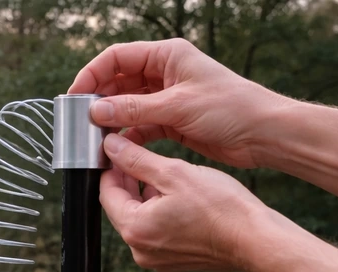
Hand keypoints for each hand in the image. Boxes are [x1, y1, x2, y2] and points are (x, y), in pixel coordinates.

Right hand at [69, 39, 290, 168]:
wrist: (262, 134)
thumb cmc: (229, 108)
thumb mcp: (176, 107)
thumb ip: (133, 110)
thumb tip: (95, 110)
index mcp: (167, 55)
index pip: (117, 57)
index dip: (92, 74)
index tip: (75, 95)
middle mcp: (165, 73)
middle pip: (119, 82)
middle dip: (100, 100)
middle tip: (82, 122)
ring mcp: (168, 98)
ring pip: (128, 106)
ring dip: (112, 121)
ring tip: (96, 138)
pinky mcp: (172, 122)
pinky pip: (141, 127)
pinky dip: (128, 136)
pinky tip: (116, 149)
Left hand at [100, 131, 269, 271]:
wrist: (254, 239)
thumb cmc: (220, 207)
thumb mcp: (174, 172)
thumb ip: (137, 159)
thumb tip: (112, 147)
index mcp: (134, 228)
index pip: (107, 193)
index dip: (112, 168)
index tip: (121, 150)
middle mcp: (139, 250)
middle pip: (121, 208)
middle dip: (129, 182)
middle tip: (140, 157)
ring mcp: (155, 260)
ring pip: (139, 220)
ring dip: (145, 197)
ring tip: (164, 175)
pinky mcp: (172, 262)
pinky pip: (156, 233)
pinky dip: (160, 214)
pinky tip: (178, 197)